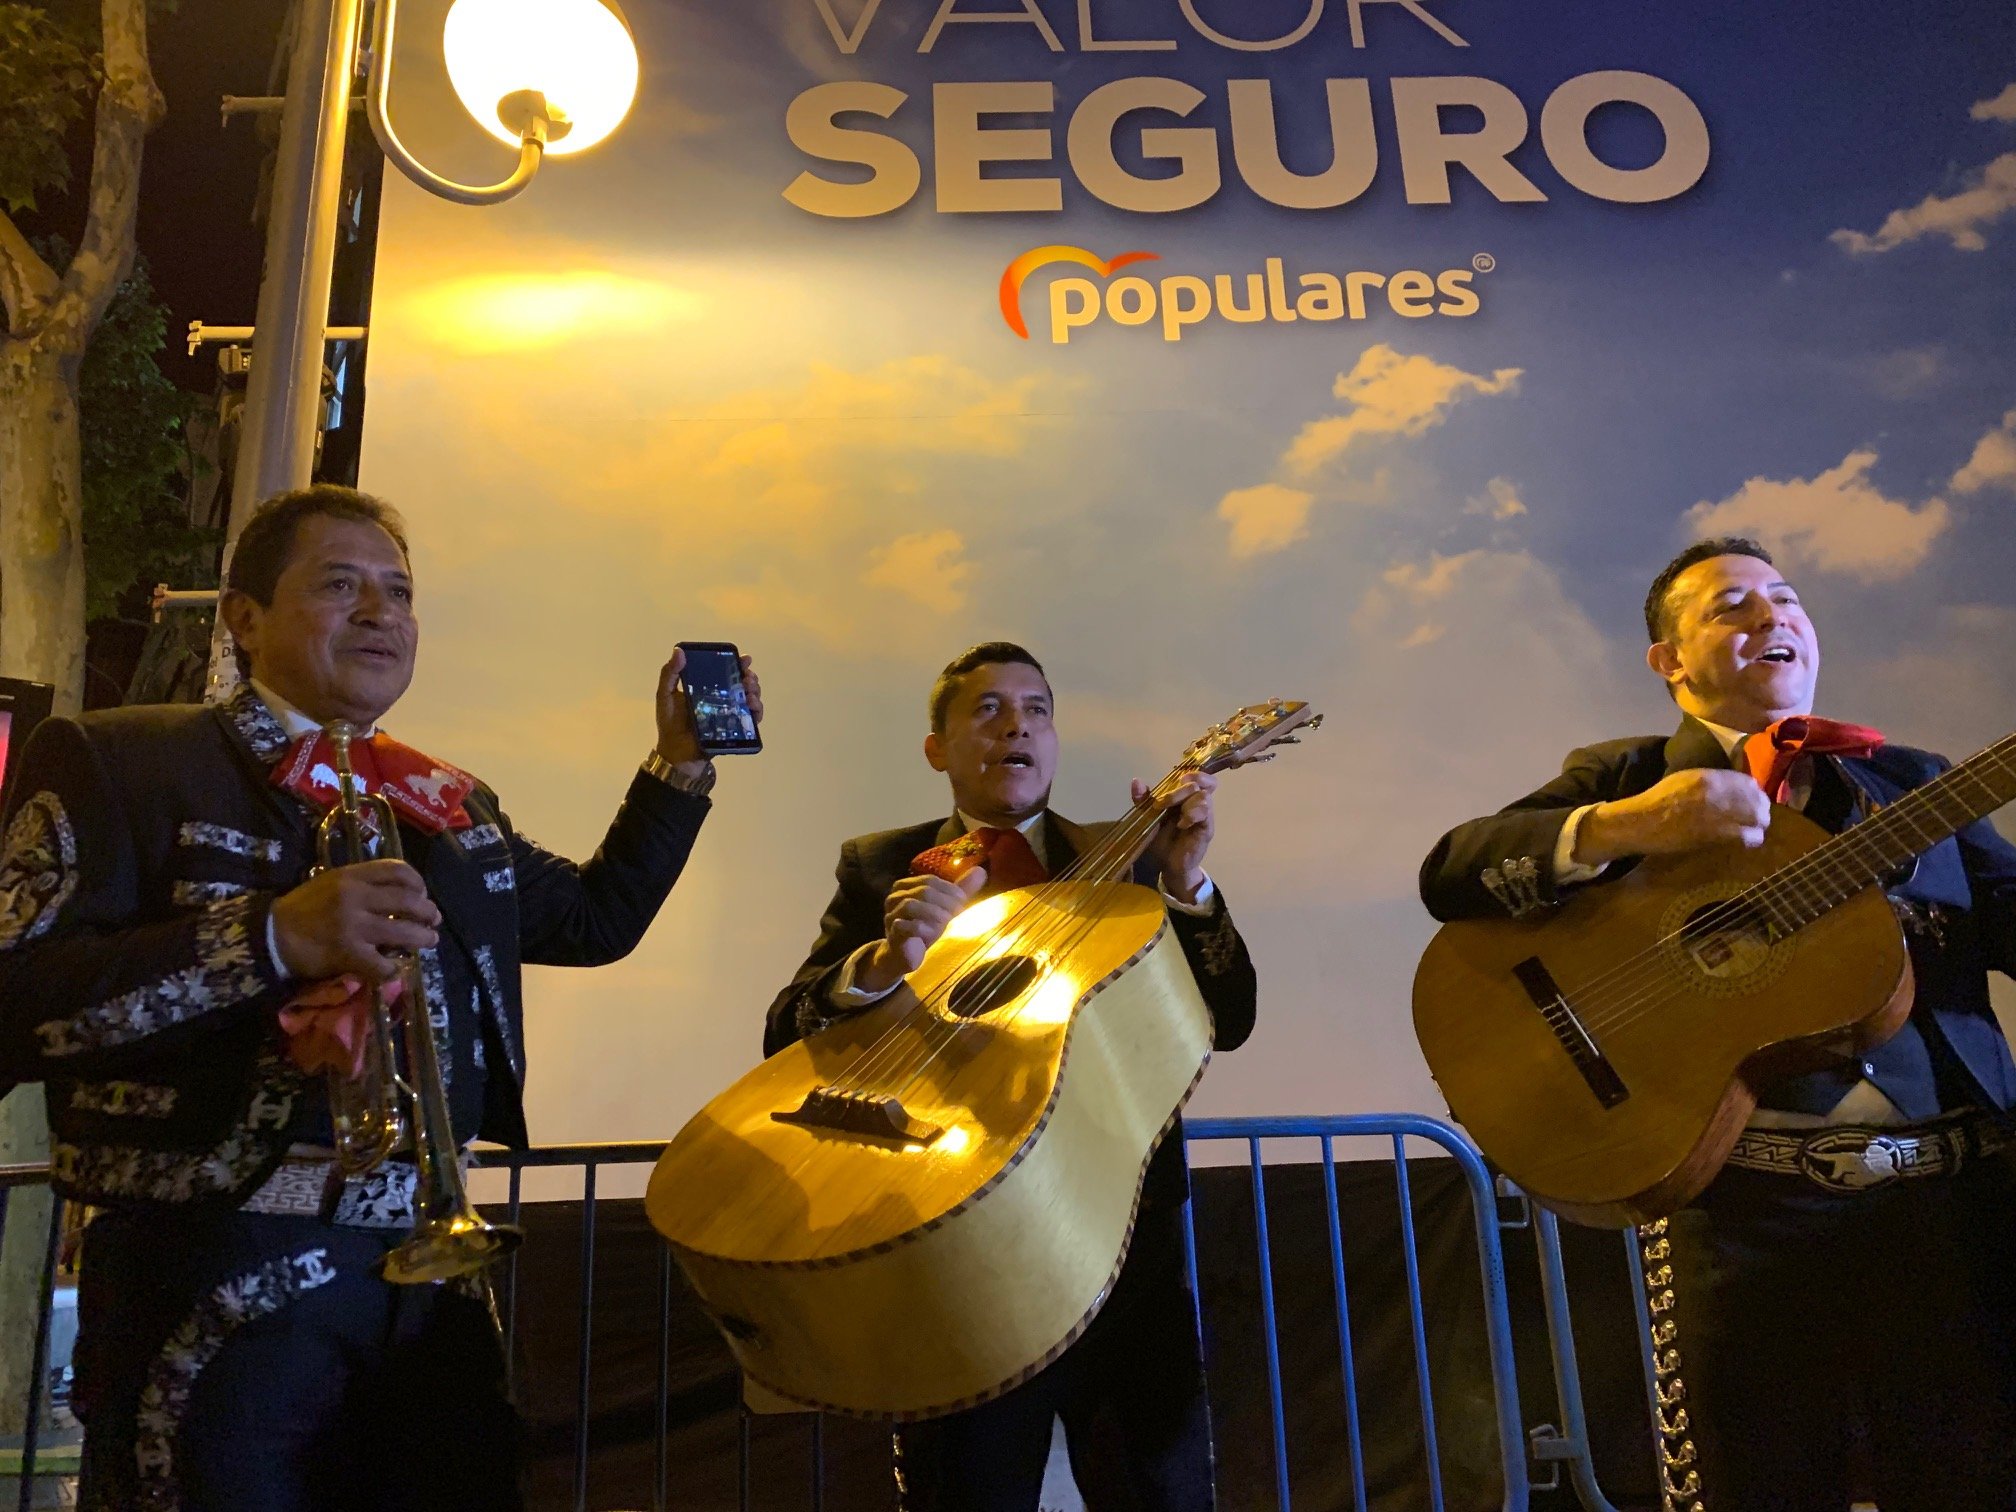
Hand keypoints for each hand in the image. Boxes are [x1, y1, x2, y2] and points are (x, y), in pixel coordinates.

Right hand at [270, 860, 439, 982]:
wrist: (271, 936)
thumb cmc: (303, 909)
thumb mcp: (331, 883)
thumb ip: (362, 884)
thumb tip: (400, 897)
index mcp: (351, 876)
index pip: (397, 870)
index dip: (418, 882)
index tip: (422, 894)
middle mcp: (355, 897)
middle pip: (408, 900)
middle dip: (428, 912)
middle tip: (433, 920)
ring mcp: (353, 926)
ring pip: (403, 931)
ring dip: (423, 938)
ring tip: (429, 941)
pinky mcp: (349, 954)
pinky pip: (383, 964)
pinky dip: (393, 969)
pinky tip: (394, 969)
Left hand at [653, 649, 764, 776]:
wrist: (676, 753)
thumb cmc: (670, 723)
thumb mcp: (665, 695)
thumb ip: (670, 674)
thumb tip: (679, 651)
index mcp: (706, 687)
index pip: (725, 671)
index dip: (737, 664)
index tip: (744, 659)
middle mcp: (721, 698)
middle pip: (742, 683)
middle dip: (749, 677)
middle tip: (747, 678)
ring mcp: (730, 713)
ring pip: (750, 697)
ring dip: (755, 691)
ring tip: (749, 691)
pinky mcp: (736, 728)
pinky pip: (753, 718)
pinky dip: (757, 710)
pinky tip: (752, 706)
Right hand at [856, 869, 988, 994]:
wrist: (903, 955)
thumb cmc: (923, 928)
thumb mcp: (945, 908)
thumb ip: (961, 891)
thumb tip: (980, 871)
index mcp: (905, 886)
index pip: (929, 880)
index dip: (949, 889)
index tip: (963, 900)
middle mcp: (895, 897)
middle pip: (923, 891)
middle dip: (944, 901)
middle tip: (959, 911)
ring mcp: (891, 915)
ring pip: (911, 905)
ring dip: (934, 912)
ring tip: (946, 921)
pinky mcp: (893, 933)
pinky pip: (904, 926)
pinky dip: (921, 928)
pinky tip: (931, 933)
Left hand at [1134, 771, 1215, 903]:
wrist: (1167, 865)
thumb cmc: (1160, 840)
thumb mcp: (1147, 818)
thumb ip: (1143, 800)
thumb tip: (1136, 781)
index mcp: (1185, 797)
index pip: (1199, 776)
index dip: (1193, 772)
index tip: (1178, 778)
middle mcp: (1197, 802)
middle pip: (1197, 784)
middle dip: (1177, 792)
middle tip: (1161, 805)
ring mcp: (1204, 815)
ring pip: (1204, 797)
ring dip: (1186, 802)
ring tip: (1174, 817)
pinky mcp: (1207, 829)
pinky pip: (1206, 814)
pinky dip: (1193, 815)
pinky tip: (1183, 824)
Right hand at [1576, 769, 1771, 863]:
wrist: (1641, 822)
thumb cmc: (1656, 800)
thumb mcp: (1683, 780)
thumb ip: (1708, 781)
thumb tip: (1729, 787)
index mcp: (1709, 777)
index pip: (1747, 782)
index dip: (1755, 792)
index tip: (1755, 800)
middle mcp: (1718, 792)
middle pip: (1756, 800)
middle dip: (1761, 810)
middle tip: (1760, 818)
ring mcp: (1718, 813)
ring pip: (1756, 818)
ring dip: (1758, 825)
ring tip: (1755, 830)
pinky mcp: (1716, 833)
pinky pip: (1746, 835)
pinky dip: (1751, 839)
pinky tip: (1748, 841)